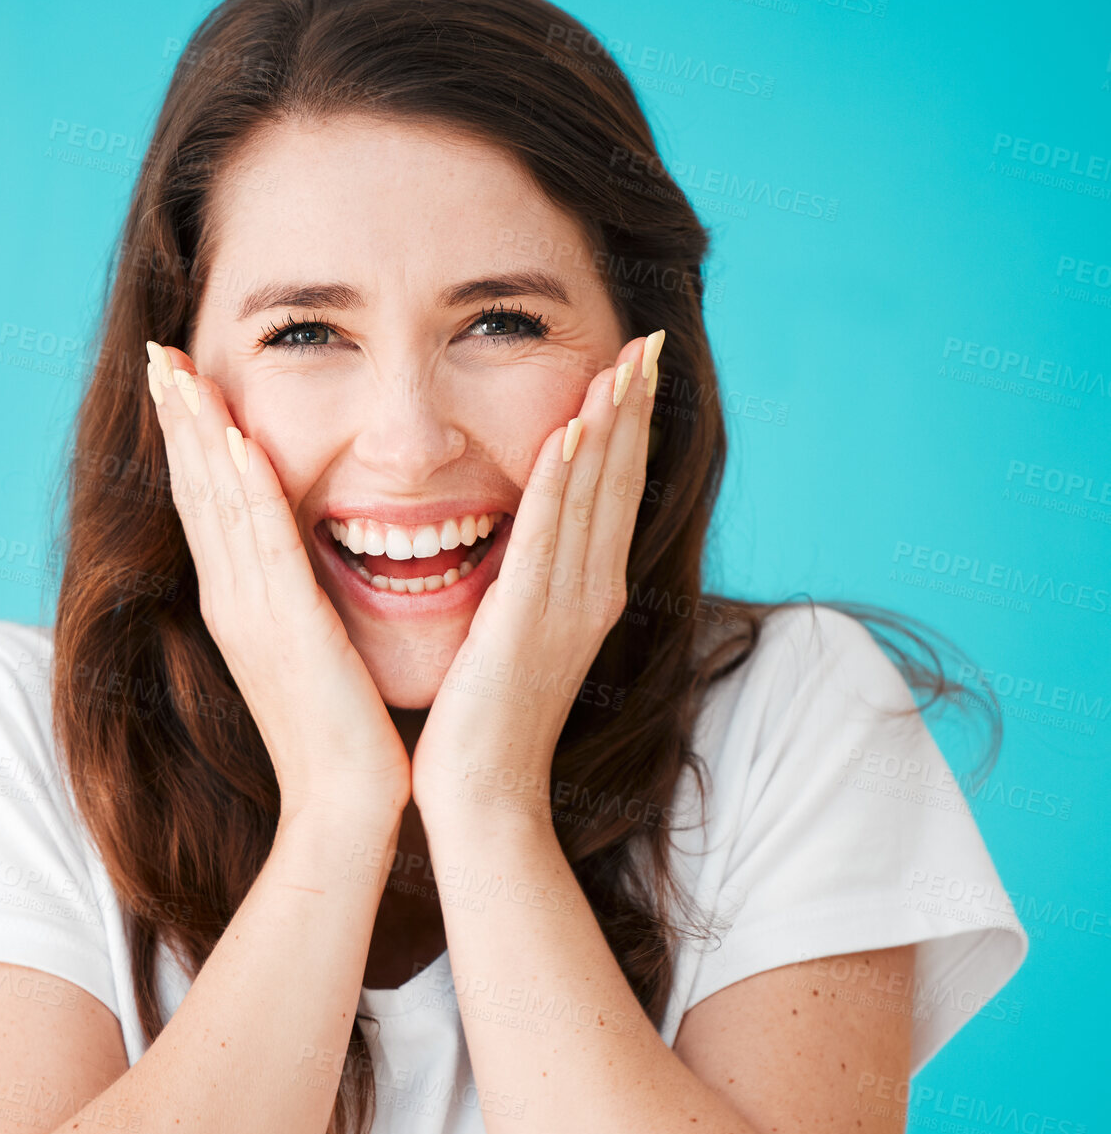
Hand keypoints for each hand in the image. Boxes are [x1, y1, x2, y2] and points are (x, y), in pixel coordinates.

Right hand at [147, 341, 411, 819]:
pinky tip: (233, 440)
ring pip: (218, 504)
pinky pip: (262, 544)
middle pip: (198, 492)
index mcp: (240, 603)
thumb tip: (305, 563)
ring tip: (179, 371)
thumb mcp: (310, 649)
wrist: (344, 801)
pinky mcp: (286, 626)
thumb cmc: (340, 730)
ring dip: (198, 434)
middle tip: (161, 354)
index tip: (182, 382)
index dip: (192, 442)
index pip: (209, 505)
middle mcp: (233, 599)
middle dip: (179, 420)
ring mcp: (252, 612)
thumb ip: (297, 600)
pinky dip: (244, 489)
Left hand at [410, 331, 663, 827]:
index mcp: (588, 594)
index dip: (628, 428)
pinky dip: (563, 478)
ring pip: (592, 495)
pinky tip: (573, 426)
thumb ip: (529, 585)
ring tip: (626, 359)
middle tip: (649, 340)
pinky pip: (547, 532)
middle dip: (634, 407)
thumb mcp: (518, 637)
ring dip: (610, 422)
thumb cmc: (489, 722)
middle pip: (618, 481)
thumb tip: (523, 543)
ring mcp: (566, 605)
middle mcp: (590, 592)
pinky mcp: (526, 617)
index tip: (634, 368)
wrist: (484, 794)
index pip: (613, 493)